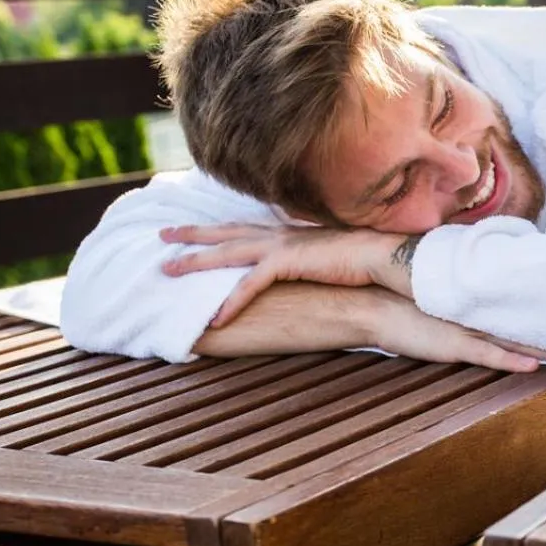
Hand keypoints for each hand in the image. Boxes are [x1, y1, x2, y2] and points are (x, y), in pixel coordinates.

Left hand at [160, 223, 405, 327]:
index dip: (218, 228)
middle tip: (162, 236)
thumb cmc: (364, 258)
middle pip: (226, 232)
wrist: (384, 255)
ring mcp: (282, 246)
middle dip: (192, 234)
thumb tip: (304, 263)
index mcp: (289, 232)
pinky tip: (216, 318)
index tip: (193, 227)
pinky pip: (251, 284)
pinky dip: (232, 301)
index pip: (244, 227)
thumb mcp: (328, 255)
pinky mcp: (289, 262)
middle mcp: (280, 234)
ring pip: (227, 253)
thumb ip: (309, 255)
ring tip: (168, 270)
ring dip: (196, 261)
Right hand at [366, 291, 545, 370]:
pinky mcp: (455, 346)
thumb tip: (498, 294)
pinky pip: (489, 355)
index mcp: (481, 301)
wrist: (378, 304)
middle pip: (528, 324)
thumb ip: (473, 296)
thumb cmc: (410, 298)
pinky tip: (534, 363)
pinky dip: (512, 360)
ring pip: (516, 339)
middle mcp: (480, 314)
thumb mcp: (449, 294)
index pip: (524, 306)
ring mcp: (468, 330)